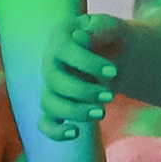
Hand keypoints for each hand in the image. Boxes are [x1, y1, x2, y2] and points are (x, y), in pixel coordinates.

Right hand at [42, 14, 132, 140]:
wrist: (115, 52)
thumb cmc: (112, 38)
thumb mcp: (113, 28)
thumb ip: (100, 29)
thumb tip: (80, 38)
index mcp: (60, 38)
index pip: (64, 50)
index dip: (88, 63)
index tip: (115, 72)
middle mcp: (50, 63)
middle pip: (54, 81)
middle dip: (83, 91)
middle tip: (111, 96)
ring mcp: (51, 85)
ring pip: (49, 103)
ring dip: (75, 112)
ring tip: (102, 113)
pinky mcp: (57, 105)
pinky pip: (45, 123)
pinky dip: (55, 132)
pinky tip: (75, 133)